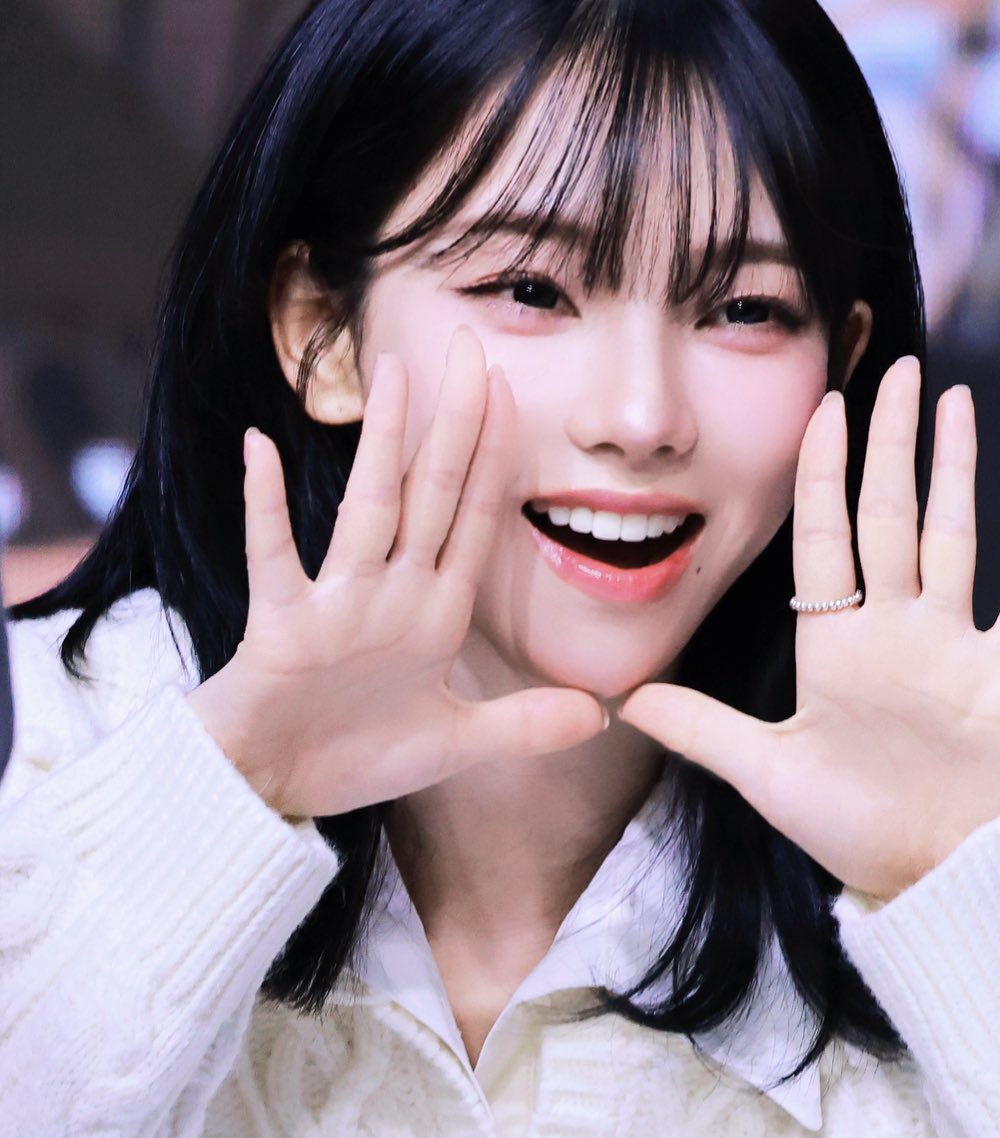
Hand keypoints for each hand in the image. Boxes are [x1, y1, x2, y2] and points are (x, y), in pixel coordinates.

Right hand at [188, 326, 605, 818]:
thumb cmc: (351, 757)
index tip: (511, 392)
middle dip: (456, 423)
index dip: (497, 459)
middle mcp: (390, 595)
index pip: (475, 521)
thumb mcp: (453, 743)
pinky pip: (274, 557)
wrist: (270, 791)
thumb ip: (523, 725)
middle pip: (431, 494)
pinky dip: (266, 505)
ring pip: (368, 510)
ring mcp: (336, 606)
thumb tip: (601, 716)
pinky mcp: (282, 626)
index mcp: (433, 613)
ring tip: (395, 374)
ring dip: (383, 444)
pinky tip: (261, 447)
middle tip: (471, 346)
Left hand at [618, 356, 999, 900]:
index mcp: (835, 640)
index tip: (824, 408)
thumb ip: (701, 727)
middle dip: (891, 444)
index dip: (822, 472)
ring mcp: (951, 645)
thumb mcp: (764, 770)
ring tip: (957, 403)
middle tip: (899, 369)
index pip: (825, 535)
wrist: (927, 874)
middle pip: (890, 515)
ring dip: (957, 471)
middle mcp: (894, 628)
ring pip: (954, 536)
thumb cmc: (847, 825)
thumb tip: (622, 698)